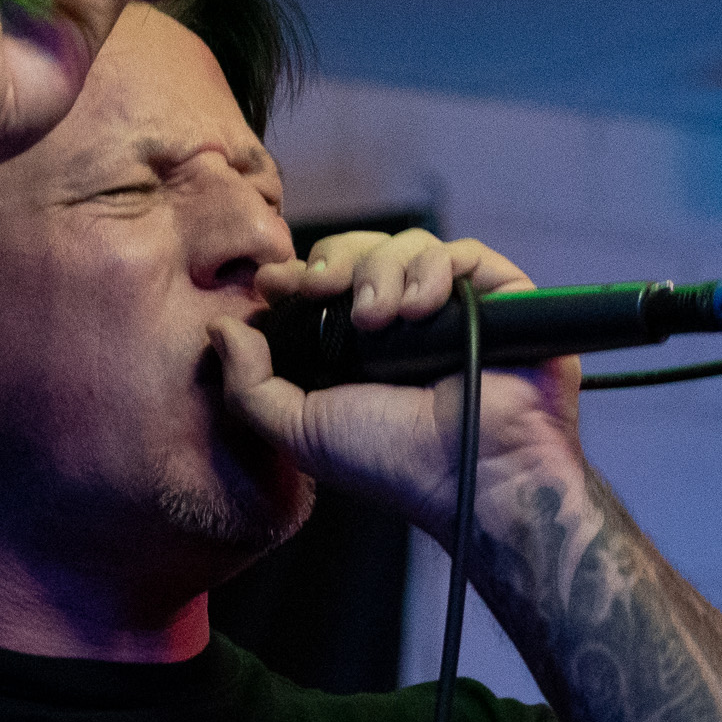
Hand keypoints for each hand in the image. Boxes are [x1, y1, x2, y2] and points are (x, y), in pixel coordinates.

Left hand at [207, 229, 589, 536]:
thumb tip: (221, 328)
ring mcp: (452, 307)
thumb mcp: (299, 430)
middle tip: (327, 291)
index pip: (321, 282)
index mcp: (355, 346)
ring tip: (384, 320)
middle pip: (360, 251)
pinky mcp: (499, 297)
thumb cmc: (392, 462)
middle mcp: (402, 320)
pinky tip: (422, 309)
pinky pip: (461, 253)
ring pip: (408, 245)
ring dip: (383, 272)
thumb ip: (249, 385)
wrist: (473, 476)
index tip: (276, 284)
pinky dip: (434, 270)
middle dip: (337, 263)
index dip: (298, 274)